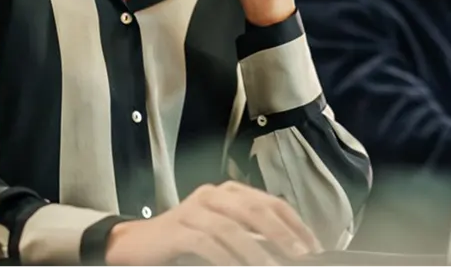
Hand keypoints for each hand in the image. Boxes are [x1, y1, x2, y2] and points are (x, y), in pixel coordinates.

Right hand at [105, 181, 322, 266]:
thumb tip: (289, 251)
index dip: (295, 224)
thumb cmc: (184, 242)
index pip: (271, 202)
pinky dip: (226, 258)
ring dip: (257, 252)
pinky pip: (206, 243)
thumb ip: (251, 238)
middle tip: (302, 256)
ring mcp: (193, 209)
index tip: (315, 247)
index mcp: (229, 193)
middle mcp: (213, 195)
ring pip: (232, 228)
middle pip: (255, 209)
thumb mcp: (223, 236)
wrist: (136, 245)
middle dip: (283, 234)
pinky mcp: (177, 229)